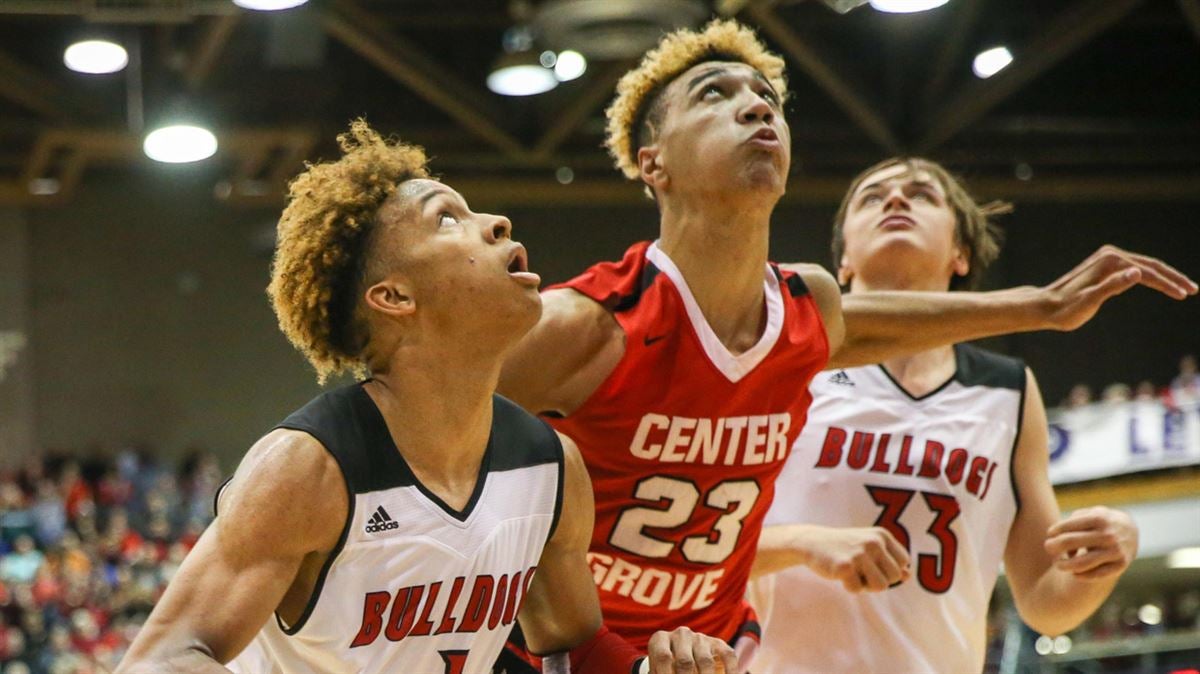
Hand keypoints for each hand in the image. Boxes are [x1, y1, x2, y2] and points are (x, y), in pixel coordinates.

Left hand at [645, 626, 738, 673]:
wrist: (681, 655)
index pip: (664, 657)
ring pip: (706, 662)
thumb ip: (661, 673)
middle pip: (685, 662)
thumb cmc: (666, 669)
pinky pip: (728, 656)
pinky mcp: (718, 644)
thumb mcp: (659, 671)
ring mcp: (700, 638)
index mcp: (660, 639)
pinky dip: (730, 671)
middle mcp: (680, 634)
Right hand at [799, 525, 910, 592]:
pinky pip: (858, 589)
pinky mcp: (845, 566)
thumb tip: (908, 575)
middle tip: (861, 571)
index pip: (903, 562)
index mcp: (882, 535)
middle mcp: (873, 542)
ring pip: (881, 586)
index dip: (889, 569)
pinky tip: (840, 574)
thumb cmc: (844, 547)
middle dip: (879, 580)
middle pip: (894, 577)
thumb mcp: (869, 549)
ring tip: (853, 573)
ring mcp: (859, 554)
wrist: (812, 542)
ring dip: (866, 585)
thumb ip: (889, 560)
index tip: (873, 564)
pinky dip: (849, 587)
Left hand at [1040, 245, 1196, 330]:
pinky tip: (1160, 284)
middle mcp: (1110, 255)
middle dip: (1174, 278)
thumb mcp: (1090, 301)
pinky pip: (1135, 269)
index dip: (1168, 284)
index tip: (1185, 295)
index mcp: (1110, 261)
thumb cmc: (1065, 309)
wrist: (1044, 307)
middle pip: (1151, 265)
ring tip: (1183, 289)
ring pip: (1145, 266)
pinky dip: (1151, 277)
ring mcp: (1107, 258)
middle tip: (1194, 290)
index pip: (1148, 272)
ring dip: (1165, 277)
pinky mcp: (1105, 265)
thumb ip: (1113, 286)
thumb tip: (1138, 272)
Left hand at [1044, 506, 1137, 579]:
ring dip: (1064, 565)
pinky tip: (1074, 573)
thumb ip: (1073, 523)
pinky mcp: (1120, 565)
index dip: (1053, 531)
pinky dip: (1080, 576)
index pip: (1066, 527)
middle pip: (1069, 542)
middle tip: (1047, 547)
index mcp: (1098, 518)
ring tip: (1057, 564)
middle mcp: (1108, 535)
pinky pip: (1095, 575)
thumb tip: (1064, 545)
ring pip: (1081, 563)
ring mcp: (1115, 551)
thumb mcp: (1089, 514)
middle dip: (1052, 546)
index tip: (1050, 534)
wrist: (1130, 531)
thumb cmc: (1100, 521)